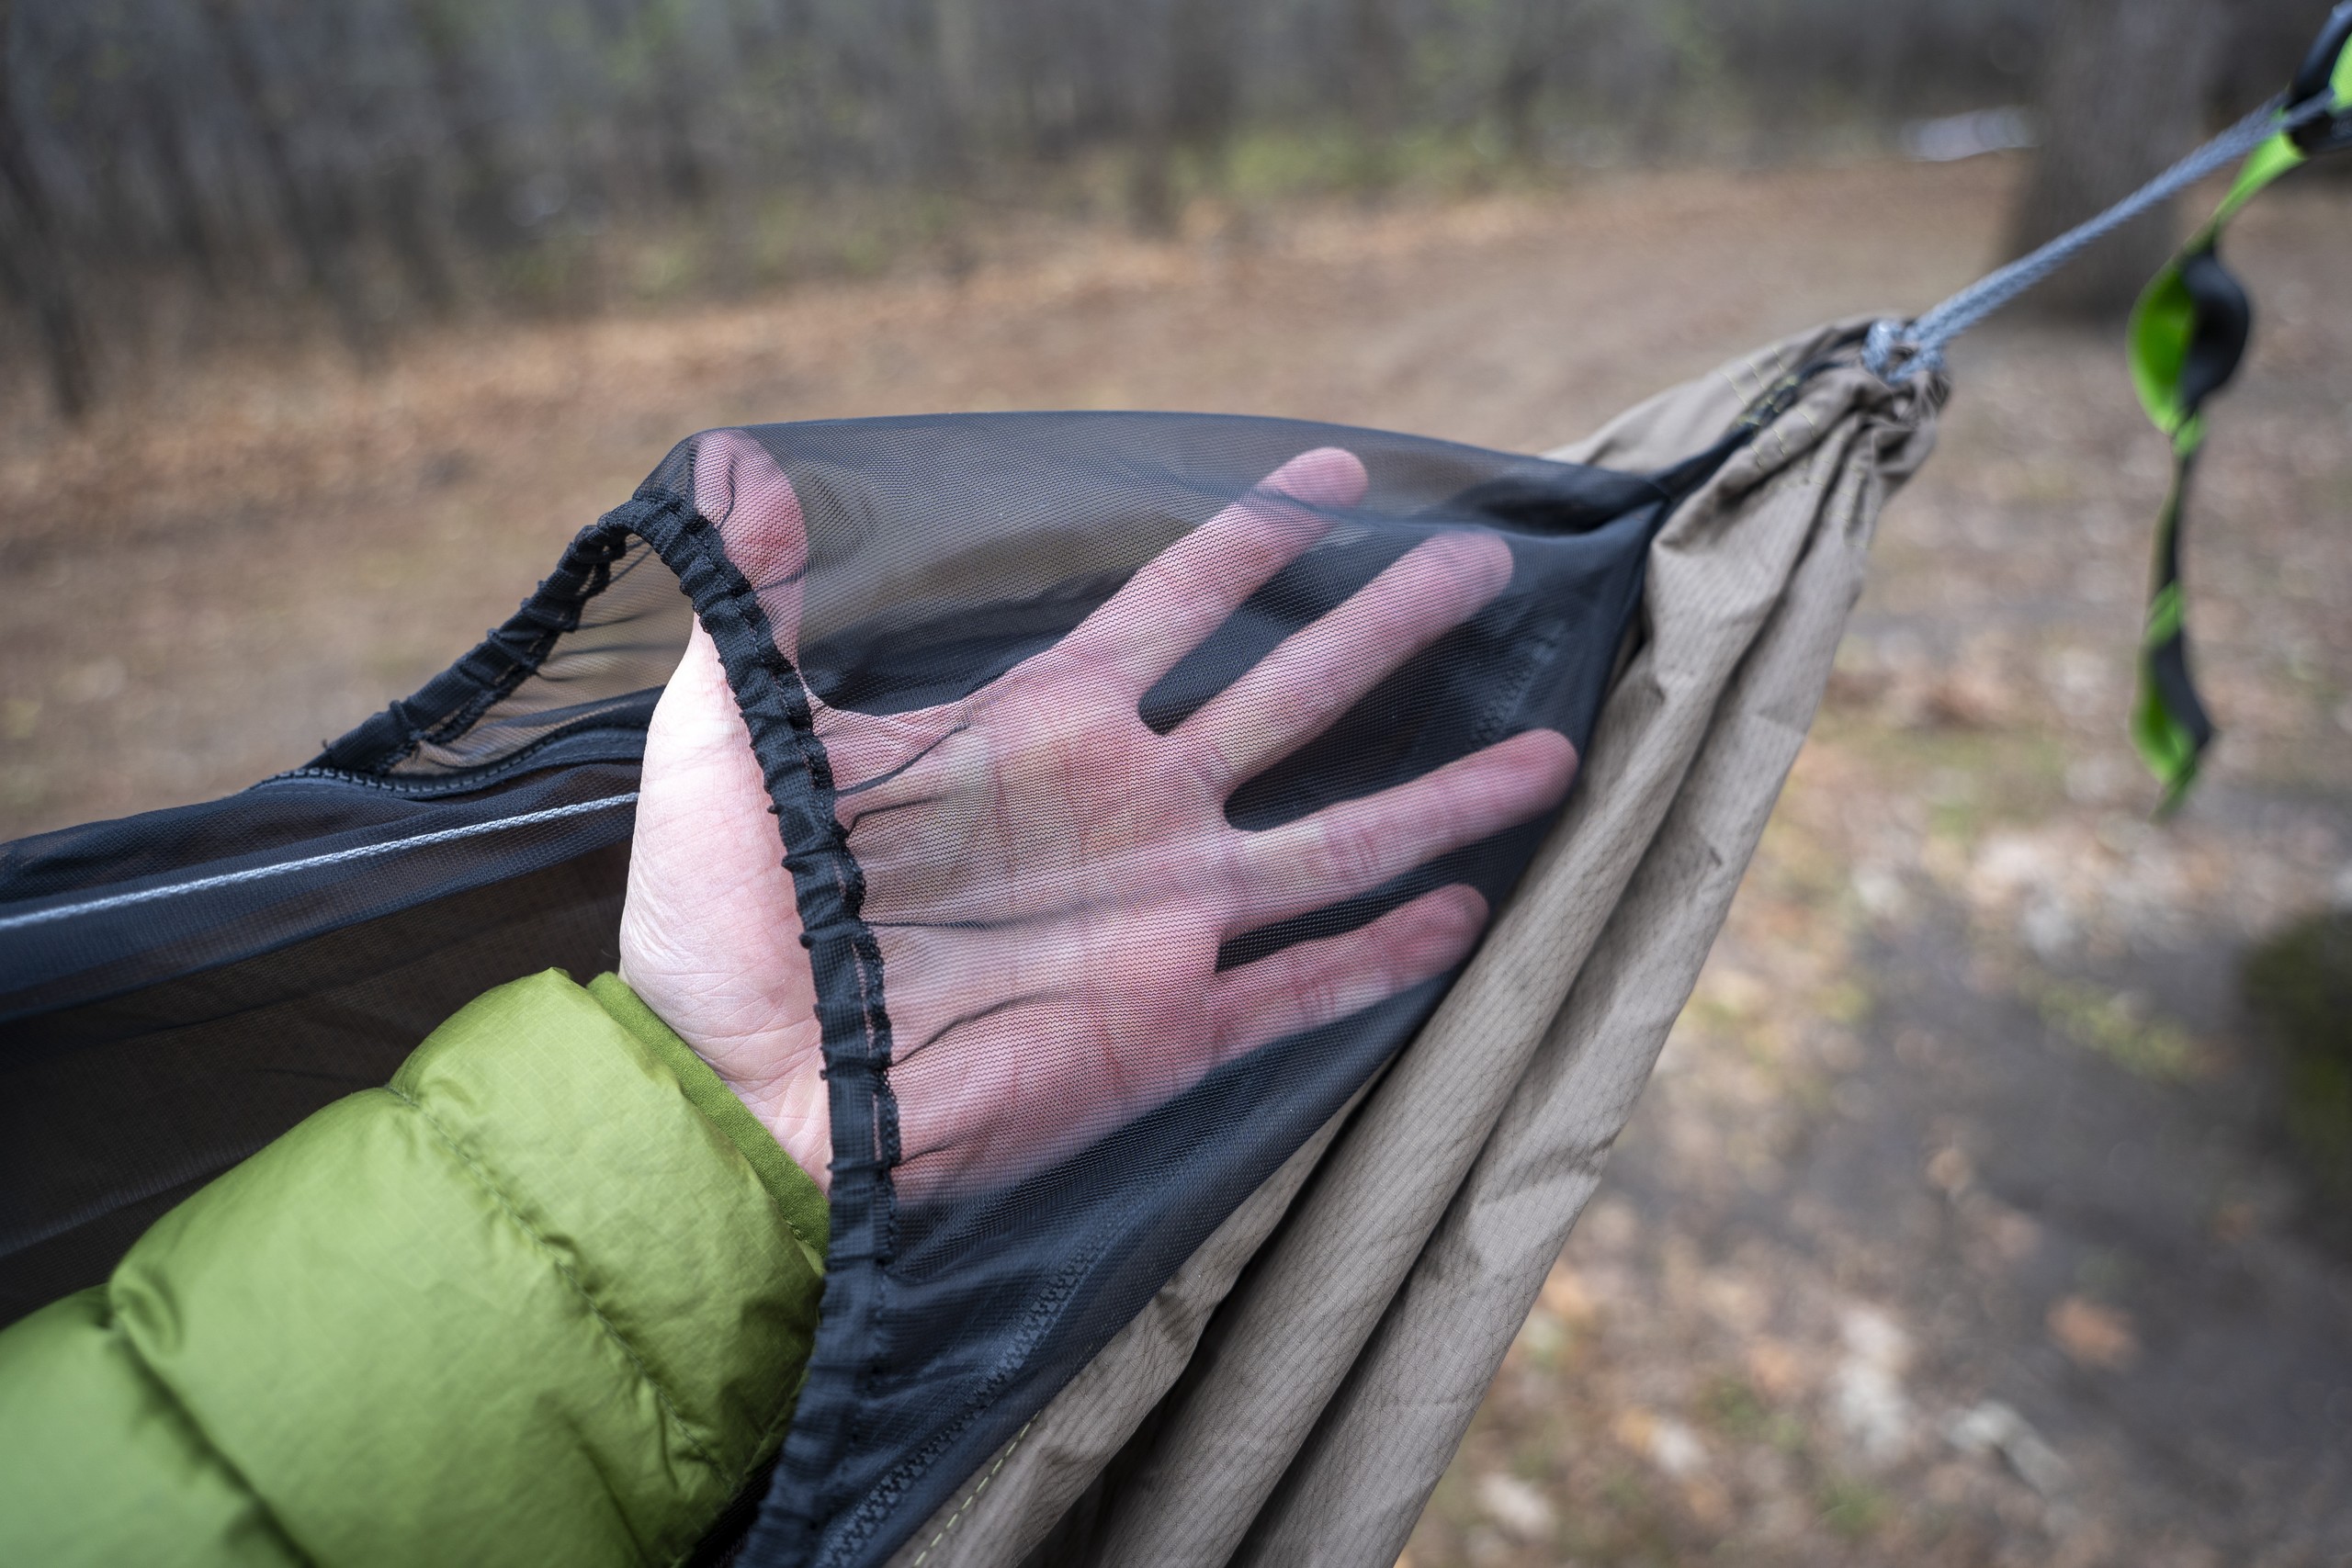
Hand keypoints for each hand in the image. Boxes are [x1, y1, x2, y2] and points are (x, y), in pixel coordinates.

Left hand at [621, 432, 1577, 1194]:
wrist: (742, 1089)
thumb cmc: (726, 915)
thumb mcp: (735, 736)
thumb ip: (761, 603)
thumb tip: (731, 456)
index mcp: (1039, 727)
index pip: (1175, 605)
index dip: (1254, 540)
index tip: (1337, 476)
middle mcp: (1127, 809)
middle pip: (1294, 697)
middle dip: (1388, 630)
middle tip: (1484, 566)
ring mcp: (1163, 918)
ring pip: (1337, 840)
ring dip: (1443, 800)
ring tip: (1551, 753)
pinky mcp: (1172, 1026)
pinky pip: (1303, 986)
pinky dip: (1384, 957)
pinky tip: (1467, 918)